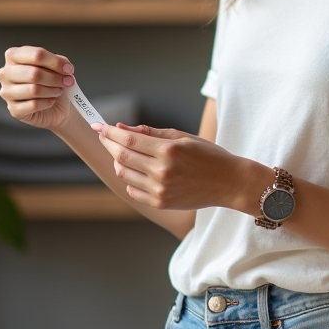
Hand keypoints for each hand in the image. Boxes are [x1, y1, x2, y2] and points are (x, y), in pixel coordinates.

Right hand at [0, 46, 76, 130]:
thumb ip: (59, 62)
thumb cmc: (52, 82)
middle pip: (34, 73)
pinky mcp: (13, 109)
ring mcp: (6, 92)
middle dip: (55, 78)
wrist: (55, 106)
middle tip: (67, 82)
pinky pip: (33, 105)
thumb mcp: (56, 66)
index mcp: (13, 56)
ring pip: (33, 90)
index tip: (69, 69)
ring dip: (52, 91)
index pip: (36, 54)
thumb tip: (65, 67)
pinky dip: (47, 103)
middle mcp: (5, 73)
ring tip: (58, 91)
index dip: (56, 62)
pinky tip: (51, 101)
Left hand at [97, 122, 267, 211]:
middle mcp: (162, 171)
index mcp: (168, 151)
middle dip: (108, 143)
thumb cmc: (209, 155)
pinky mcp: (161, 202)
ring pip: (124, 174)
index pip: (128, 140)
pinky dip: (129, 178)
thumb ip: (152, 133)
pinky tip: (134, 170)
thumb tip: (124, 128)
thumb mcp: (183, 137)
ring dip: (117, 161)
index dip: (110, 132)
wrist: (229, 182)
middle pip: (121, 156)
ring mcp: (160, 190)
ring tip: (120, 152)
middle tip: (103, 135)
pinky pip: (133, 190)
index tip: (99, 125)